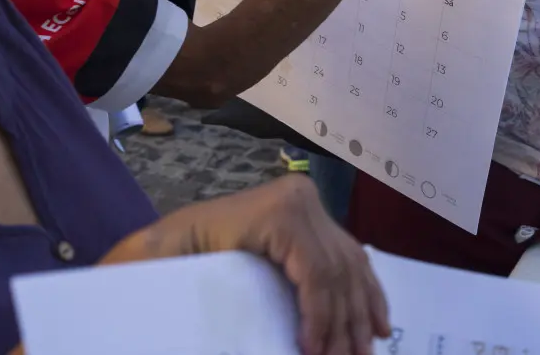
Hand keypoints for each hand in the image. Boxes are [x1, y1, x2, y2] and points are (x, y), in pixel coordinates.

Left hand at [102, 176, 388, 354]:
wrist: (163, 239)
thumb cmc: (167, 258)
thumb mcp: (185, 271)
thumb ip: (211, 297)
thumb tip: (258, 338)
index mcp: (277, 211)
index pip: (317, 271)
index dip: (322, 318)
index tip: (314, 354)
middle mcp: (300, 200)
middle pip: (339, 271)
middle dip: (345, 324)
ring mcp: (308, 206)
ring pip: (351, 265)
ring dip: (362, 314)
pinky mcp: (311, 217)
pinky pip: (350, 255)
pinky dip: (366, 291)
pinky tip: (376, 326)